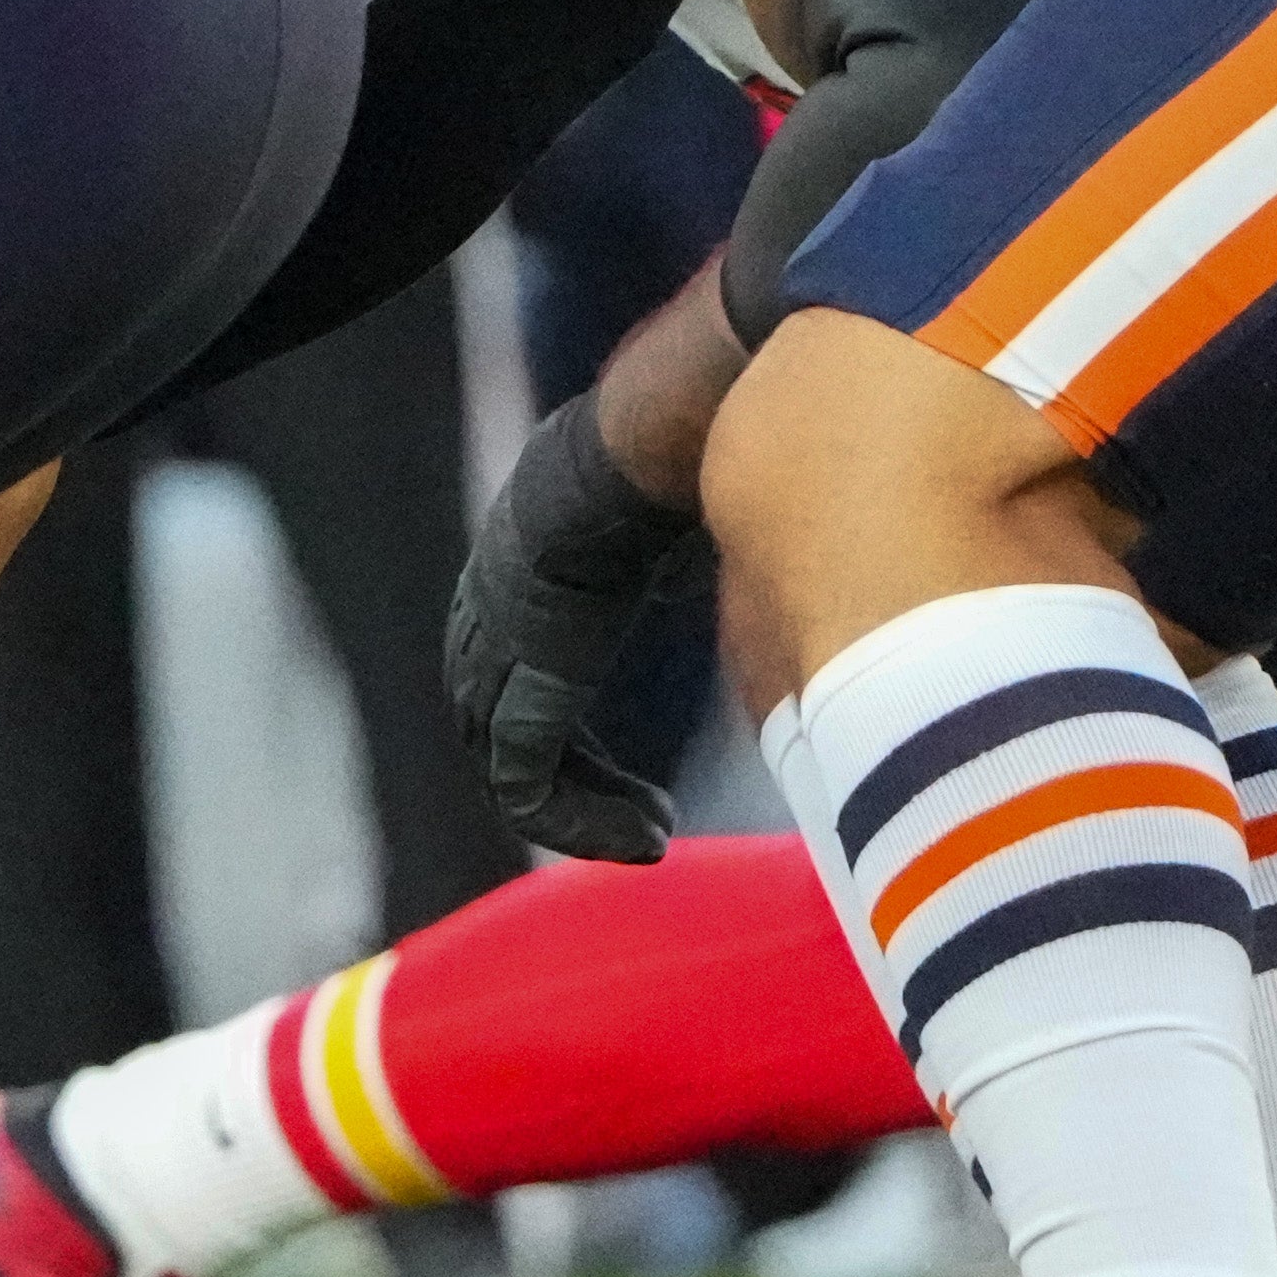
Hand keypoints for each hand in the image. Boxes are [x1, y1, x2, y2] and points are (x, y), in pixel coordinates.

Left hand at [444, 390, 708, 864]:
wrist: (657, 439)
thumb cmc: (691, 457)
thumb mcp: (688, 511)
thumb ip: (705, 557)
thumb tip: (785, 564)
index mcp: (523, 569)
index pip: (514, 675)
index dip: (572, 736)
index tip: (639, 774)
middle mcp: (491, 609)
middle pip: (500, 725)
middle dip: (575, 783)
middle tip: (649, 824)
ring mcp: (496, 645)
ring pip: (508, 766)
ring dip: (584, 813)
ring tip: (654, 838)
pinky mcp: (519, 678)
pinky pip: (523, 782)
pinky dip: (580, 820)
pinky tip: (650, 836)